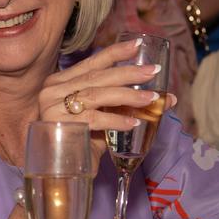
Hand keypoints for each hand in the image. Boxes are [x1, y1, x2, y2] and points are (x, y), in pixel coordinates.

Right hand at [40, 38, 162, 132]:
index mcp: (60, 82)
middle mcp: (53, 90)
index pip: (91, 63)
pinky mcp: (60, 125)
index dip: (115, 53)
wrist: (58, 172)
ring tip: (151, 98)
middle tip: (152, 71)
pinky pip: (93, 119)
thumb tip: (165, 98)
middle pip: (97, 76)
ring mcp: (53, 107)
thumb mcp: (103, 118)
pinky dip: (115, 120)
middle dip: (128, 73)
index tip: (137, 45)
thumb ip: (125, 105)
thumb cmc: (81, 143)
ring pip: (96, 94)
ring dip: (127, 96)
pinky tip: (132, 123)